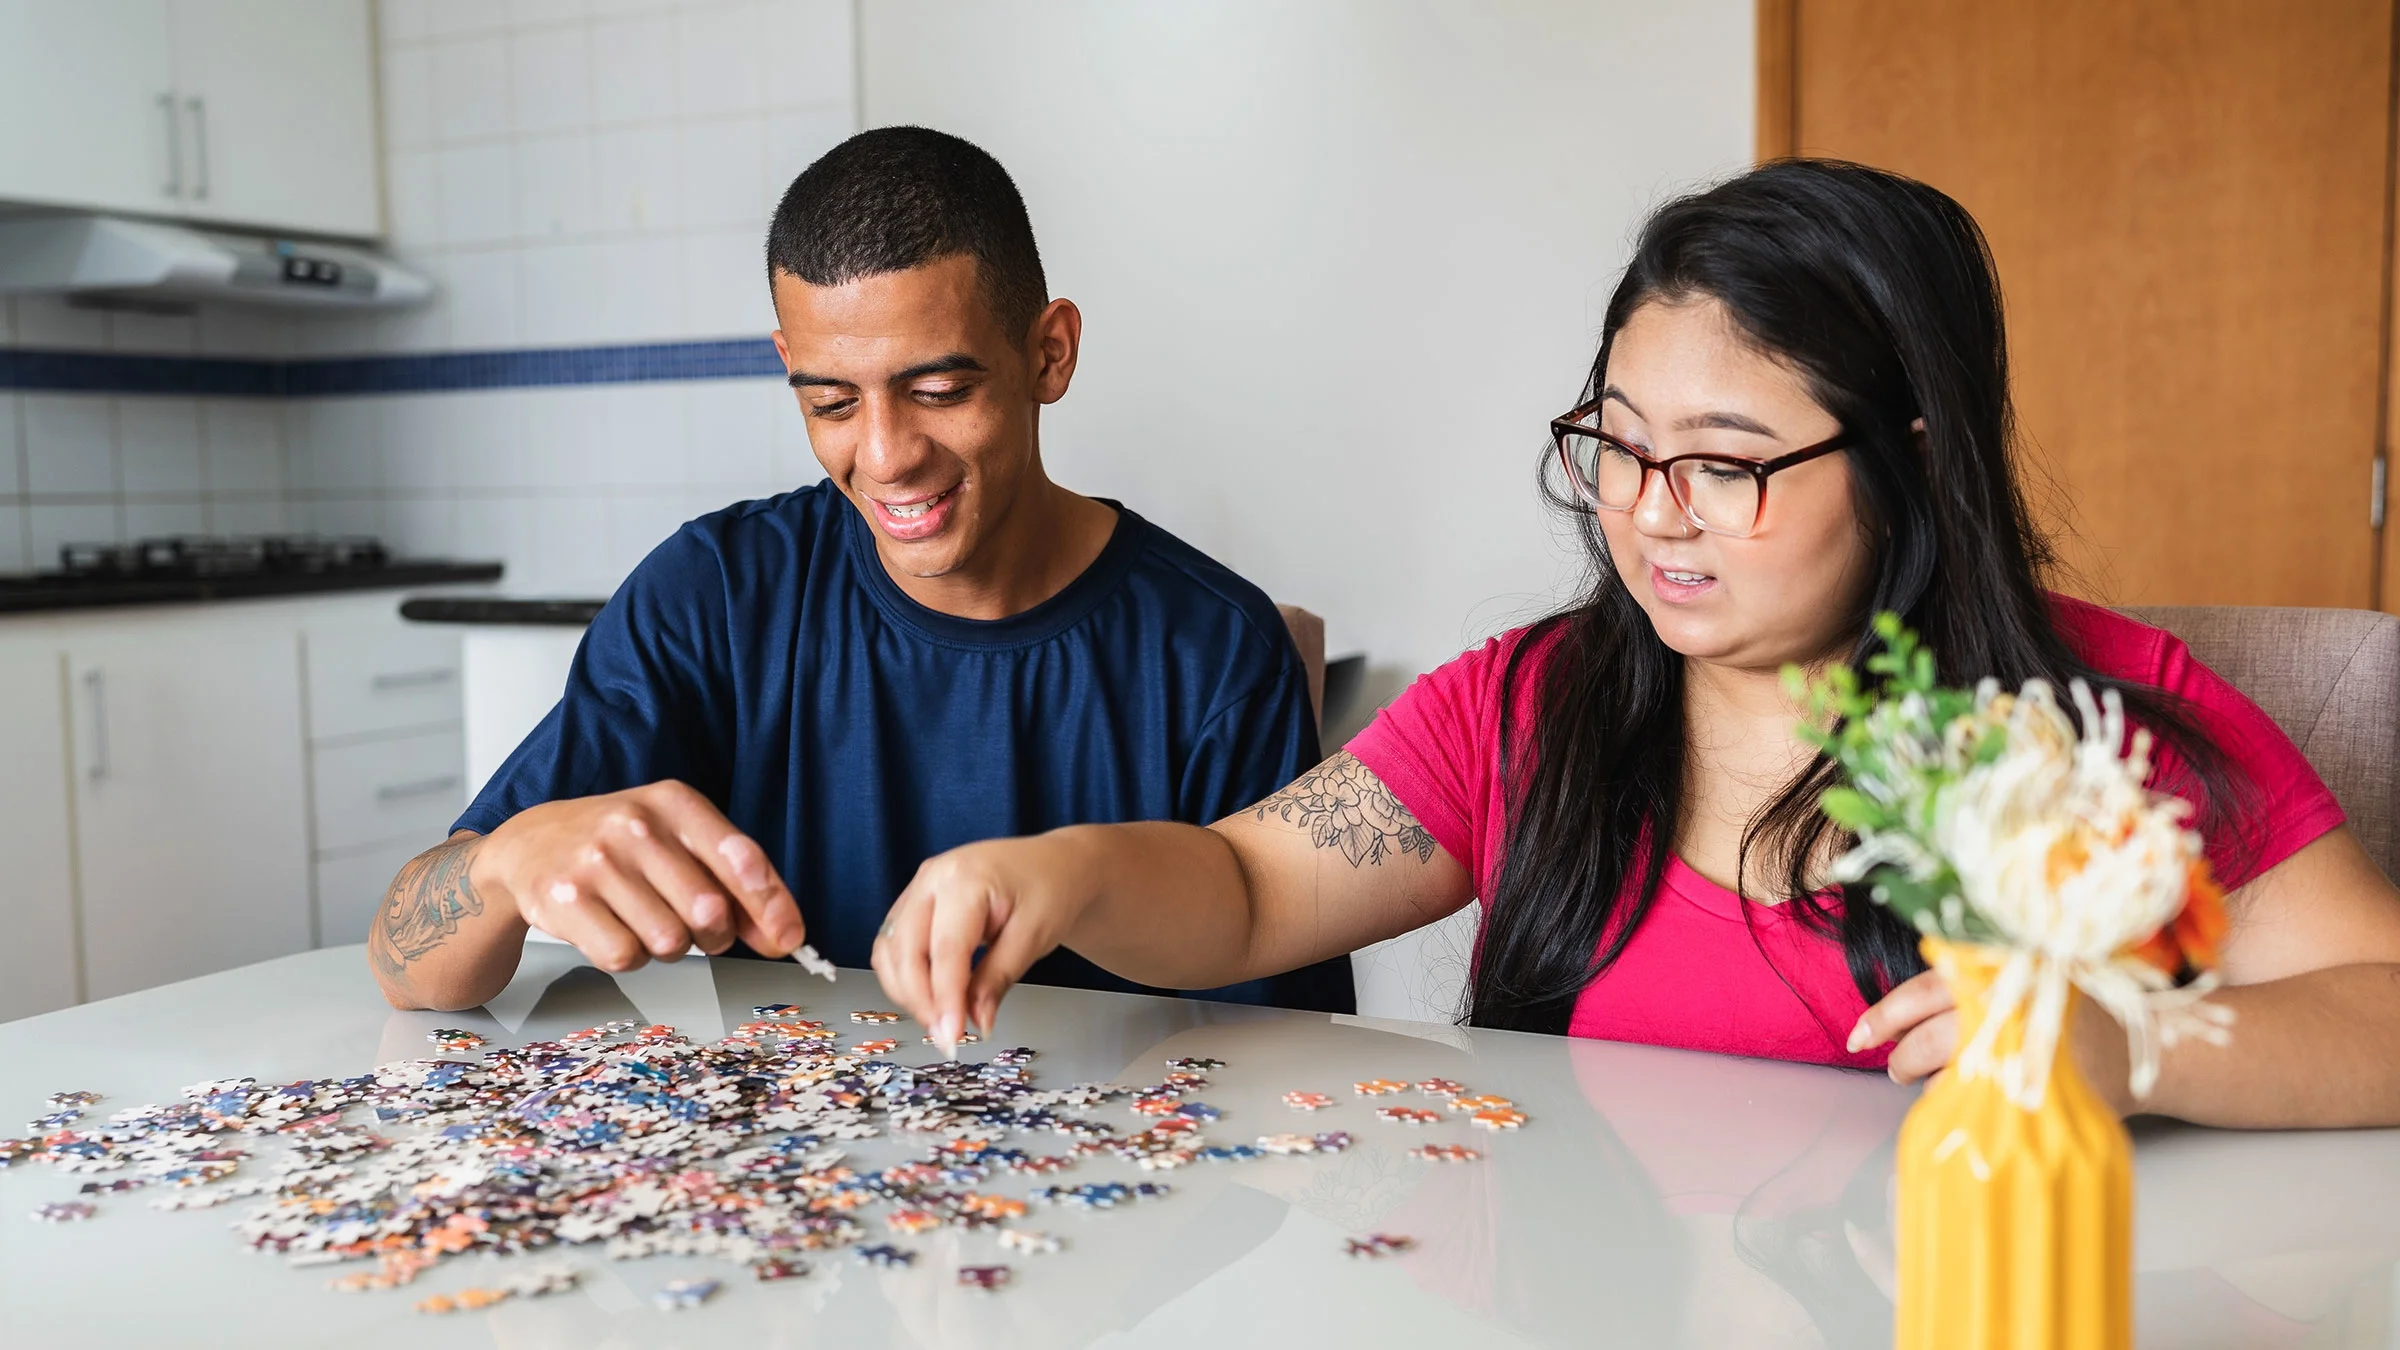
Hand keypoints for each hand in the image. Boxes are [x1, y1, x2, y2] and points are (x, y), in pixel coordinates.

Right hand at [471, 781, 804, 972]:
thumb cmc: (621, 846)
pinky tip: (613, 928)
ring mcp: (596, 863)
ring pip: (669, 942)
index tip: (790, 939)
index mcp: (674, 803)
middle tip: (701, 930)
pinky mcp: (563, 900)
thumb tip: (783, 935)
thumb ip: (734, 883)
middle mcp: (635, 826)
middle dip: (716, 935)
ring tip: (645, 919)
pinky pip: (625, 957)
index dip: (772, 904)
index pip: (739, 857)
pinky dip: (629, 956)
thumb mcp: (678, 842)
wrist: (529, 844)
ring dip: (669, 947)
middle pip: (709, 912)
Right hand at [872, 833, 1099, 1052]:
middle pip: (906, 950)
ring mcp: (919, 887)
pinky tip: (930, 998)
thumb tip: (976, 1022)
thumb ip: (998, 979)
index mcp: (965, 878)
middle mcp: (932, 878)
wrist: (1054, 864)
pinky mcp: (914, 902)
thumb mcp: (1034, 937)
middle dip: (921, 1000)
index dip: (944, 998)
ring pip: (890, 950)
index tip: (951, 1036)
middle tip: (947, 1036)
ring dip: (908, 992)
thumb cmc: (1050, 890)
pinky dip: (904, 977)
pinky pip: (894, 945)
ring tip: (942, 1020)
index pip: (945, 949)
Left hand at [1849, 968, 2134, 1114]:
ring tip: (1918, 1082)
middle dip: (1900, 1056)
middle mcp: (2011, 1007)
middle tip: (1892, 1067)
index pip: (1924, 990)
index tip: (1859, 1034)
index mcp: (2000, 973)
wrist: (2164, 1041)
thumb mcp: (2034, 978)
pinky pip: (1985, 1098)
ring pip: (1952, 1070)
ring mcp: (2028, 1049)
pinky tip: (1964, 1100)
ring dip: (1928, 1081)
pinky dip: (1965, 1100)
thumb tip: (1916, 1010)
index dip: (1886, 1014)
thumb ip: (1983, 983)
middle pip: (1930, 1035)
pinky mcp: (2049, 1086)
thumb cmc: (2085, 1009)